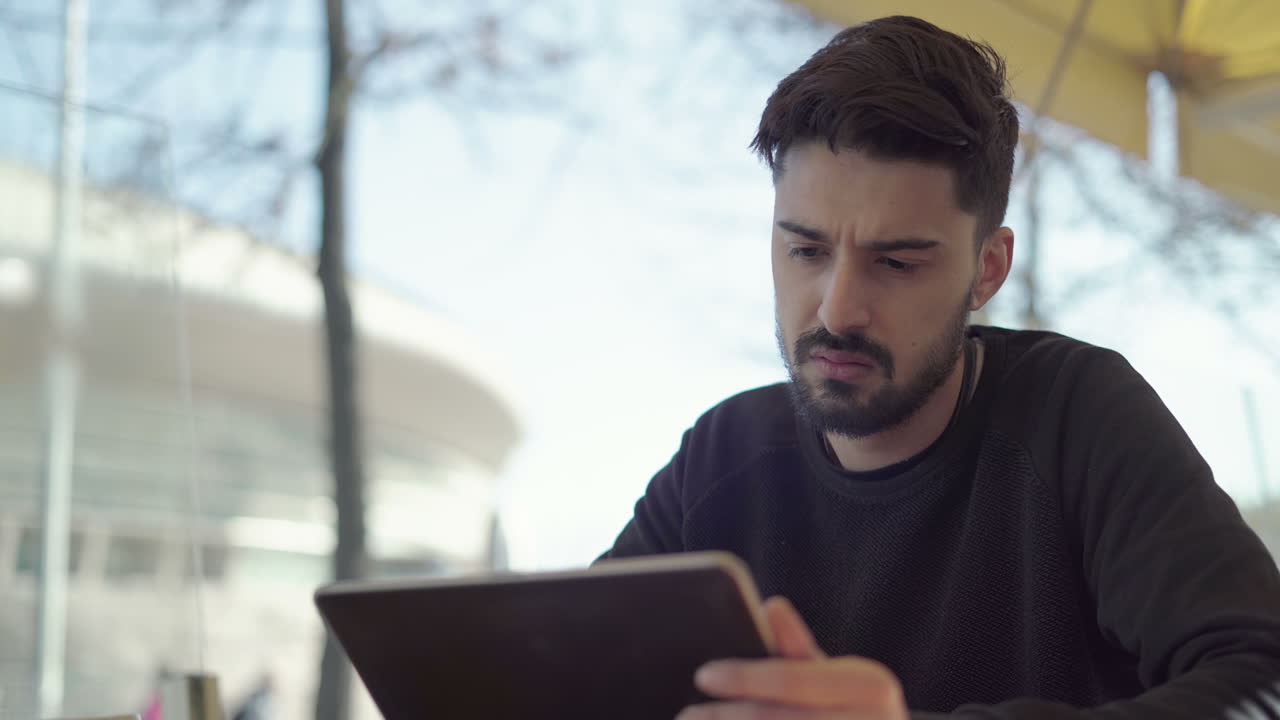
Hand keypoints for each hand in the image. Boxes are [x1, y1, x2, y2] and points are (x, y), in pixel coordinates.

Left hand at [676, 596, 908, 719]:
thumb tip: (771, 605)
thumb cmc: (858, 713)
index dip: (743, 677)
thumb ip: (799, 648)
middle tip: (686, 715)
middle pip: (776, 719)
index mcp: (870, 686)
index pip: (790, 679)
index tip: (703, 675)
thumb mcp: (837, 677)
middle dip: (724, 717)